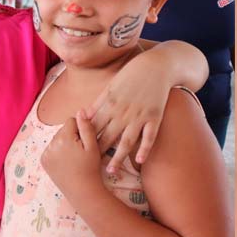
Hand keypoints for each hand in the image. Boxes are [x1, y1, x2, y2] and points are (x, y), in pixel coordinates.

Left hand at [41, 111, 104, 198]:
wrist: (82, 191)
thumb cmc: (90, 168)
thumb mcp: (93, 146)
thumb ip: (86, 126)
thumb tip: (81, 110)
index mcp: (63, 138)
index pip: (71, 121)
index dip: (81, 129)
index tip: (85, 142)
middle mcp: (51, 144)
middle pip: (63, 130)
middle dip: (71, 136)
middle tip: (80, 151)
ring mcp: (45, 153)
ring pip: (57, 139)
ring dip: (64, 143)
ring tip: (73, 158)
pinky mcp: (44, 161)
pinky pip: (51, 148)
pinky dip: (58, 152)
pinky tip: (66, 162)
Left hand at [86, 48, 173, 172]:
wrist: (158, 65)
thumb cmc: (133, 73)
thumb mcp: (112, 84)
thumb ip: (98, 101)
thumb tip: (83, 114)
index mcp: (110, 103)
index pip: (95, 126)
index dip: (86, 140)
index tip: (79, 153)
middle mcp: (123, 112)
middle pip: (108, 137)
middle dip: (98, 153)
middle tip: (90, 168)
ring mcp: (140, 115)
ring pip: (126, 141)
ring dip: (118, 157)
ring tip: (111, 171)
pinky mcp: (155, 117)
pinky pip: (149, 137)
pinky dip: (144, 149)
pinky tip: (139, 161)